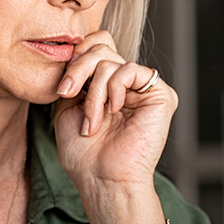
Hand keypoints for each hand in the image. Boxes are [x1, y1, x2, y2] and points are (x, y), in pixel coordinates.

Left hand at [52, 30, 175, 194]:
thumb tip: (78, 47)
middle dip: (78, 70)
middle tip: (67, 93)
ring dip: (93, 92)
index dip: (78, 55)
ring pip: (111, 61)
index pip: (97, 45)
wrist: (102, 179)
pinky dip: (114, 89)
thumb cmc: (84, 153)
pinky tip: (113, 111)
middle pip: (101, 47)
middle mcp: (127, 83)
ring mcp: (144, 88)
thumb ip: (76, 75)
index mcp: (107, 84)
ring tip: (91, 121)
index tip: (63, 85)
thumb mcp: (68, 106)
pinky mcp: (161, 94)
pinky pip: (130, 70)